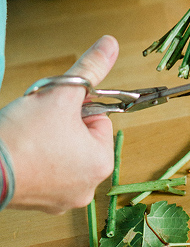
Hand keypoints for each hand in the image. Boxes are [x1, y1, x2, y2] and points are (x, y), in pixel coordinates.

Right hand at [0, 36, 118, 213]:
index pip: (99, 119)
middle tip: (42, 122)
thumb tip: (110, 45)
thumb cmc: (23, 136)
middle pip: (82, 136)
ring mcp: (62, 199)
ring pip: (64, 151)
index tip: (58, 109)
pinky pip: (46, 169)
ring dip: (50, 138)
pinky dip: (37, 157)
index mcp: (101, 162)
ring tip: (31, 136)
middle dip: (63, 123)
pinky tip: (23, 150)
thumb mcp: (61, 93)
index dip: (77, 107)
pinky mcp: (40, 202)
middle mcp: (87, 187)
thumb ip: (90, 68)